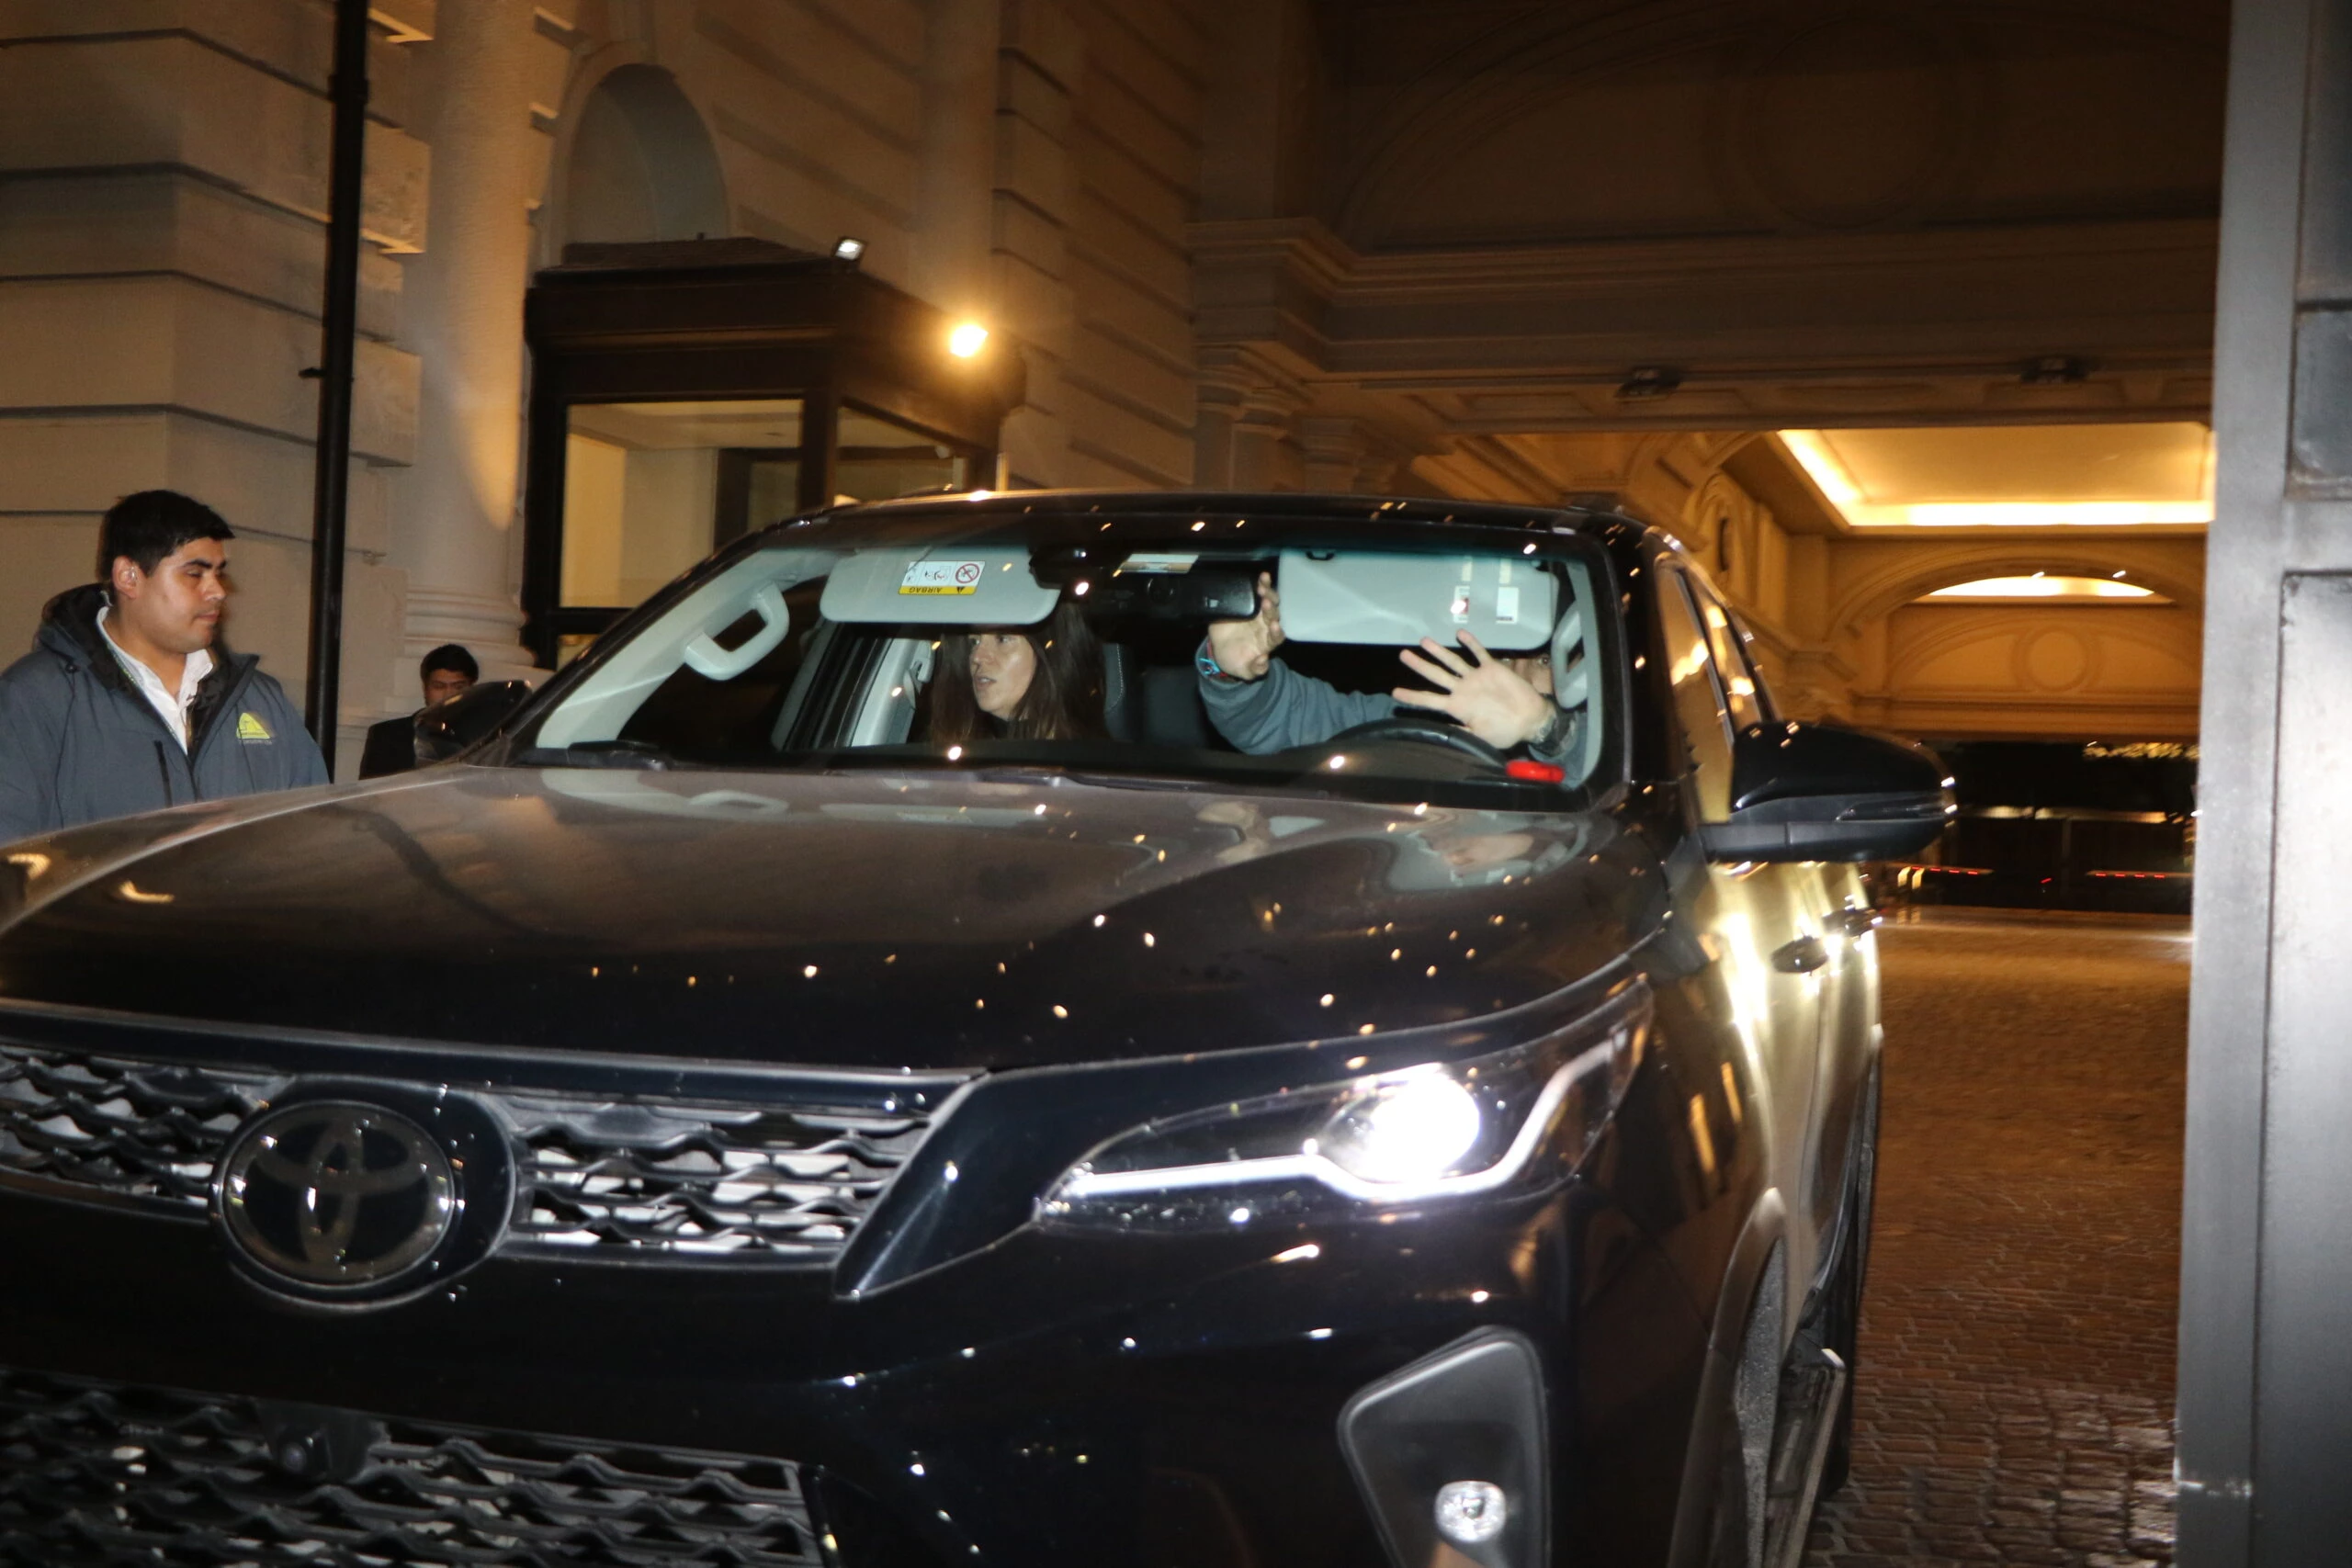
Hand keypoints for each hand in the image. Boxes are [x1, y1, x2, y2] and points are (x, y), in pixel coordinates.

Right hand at [1206, 571, 1282, 679]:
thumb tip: (1262, 661)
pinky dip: (1260, 584)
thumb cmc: (1236, 662)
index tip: (1274, 627)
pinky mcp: (1247, 604)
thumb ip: (1255, 669)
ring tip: (1263, 586)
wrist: (1220, 652)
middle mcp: (1266, 626)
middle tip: (1265, 603)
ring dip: (1268, 593)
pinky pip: (1255, 593)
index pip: (1277, 637)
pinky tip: (1262, 577)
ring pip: (1268, 601)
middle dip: (1271, 609)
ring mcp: (1257, 614)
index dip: (1277, 632)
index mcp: (1267, 642)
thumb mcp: (1244, 671)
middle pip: (1273, 615)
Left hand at [1392, 633, 1555, 748]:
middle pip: (1436, 675)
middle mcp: (1463, 689)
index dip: (1412, 696)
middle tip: (1403, 655)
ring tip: (1423, 641)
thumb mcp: (1479, 738)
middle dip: (1419, 665)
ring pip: (1453, 662)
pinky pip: (1479, 653)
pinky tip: (1460, 634)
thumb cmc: (1505, 731)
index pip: (1429, 700)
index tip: (1394, 693)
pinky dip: (1470, 643)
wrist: (1530, 719)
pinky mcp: (1492, 668)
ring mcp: (1476, 678)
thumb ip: (1459, 733)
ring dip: (1439, 651)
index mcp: (1457, 706)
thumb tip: (1437, 734)